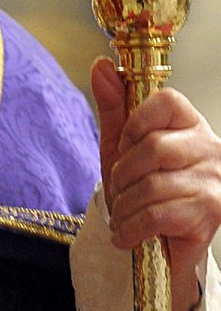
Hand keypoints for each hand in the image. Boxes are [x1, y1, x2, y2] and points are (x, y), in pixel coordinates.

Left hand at [91, 57, 220, 310]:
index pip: (165, 100)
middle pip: (153, 147)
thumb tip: (101, 64)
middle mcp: (211, 148)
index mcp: (190, 123)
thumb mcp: (121, 146)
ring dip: (123, 206)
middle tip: (120, 189)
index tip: (124, 147)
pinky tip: (126, 235)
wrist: (159, 246)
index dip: (134, 124)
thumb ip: (114, 106)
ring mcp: (215, 181)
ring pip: (151, 185)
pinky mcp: (211, 214)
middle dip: (122, 173)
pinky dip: (130, 228)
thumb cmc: (141, 188)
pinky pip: (156, 214)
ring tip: (122, 216)